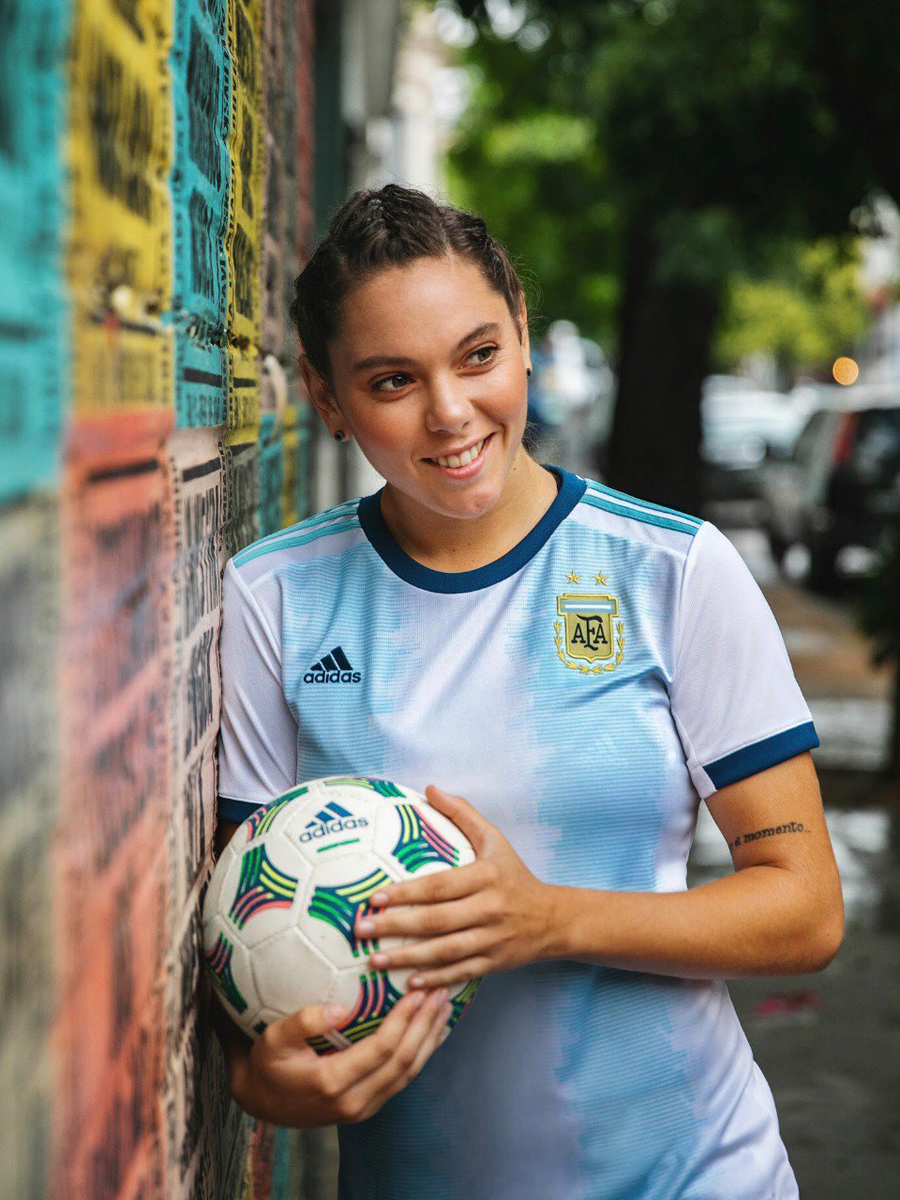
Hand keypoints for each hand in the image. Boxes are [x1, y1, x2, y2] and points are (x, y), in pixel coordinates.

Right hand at [214, 987, 451, 1126]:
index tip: (417, 991)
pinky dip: (422, 1053)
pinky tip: (433, 1030)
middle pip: (403, 1062)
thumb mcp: (272, 1040)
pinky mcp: (369, 1105)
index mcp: (332, 1083)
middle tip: (441, 991)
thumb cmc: (268, 1064)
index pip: (381, 1051)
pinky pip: (403, 1079)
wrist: (263, 1103)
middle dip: (425, 1025)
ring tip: (444, 1006)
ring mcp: (364, 1107)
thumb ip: (302, 1022)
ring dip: (430, 1038)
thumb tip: (338, 1009)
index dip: (403, 1021)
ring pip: (408, 1074)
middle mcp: (353, 1102)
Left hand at [353, 785, 556, 988]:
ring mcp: (492, 939)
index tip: (375, 896)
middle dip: (395, 925)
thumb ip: (462, 814)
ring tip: (374, 959)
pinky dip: (434, 979)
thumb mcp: (494, 839)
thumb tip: (430, 789)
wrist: (552, 918)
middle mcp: (489, 909)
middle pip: (436, 920)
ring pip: (444, 952)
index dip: (406, 892)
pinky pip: (459, 973)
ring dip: (407, 958)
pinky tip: (407, 983)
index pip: (439, 885)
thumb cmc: (514, 875)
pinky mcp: (493, 963)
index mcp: (486, 876)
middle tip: (361, 928)